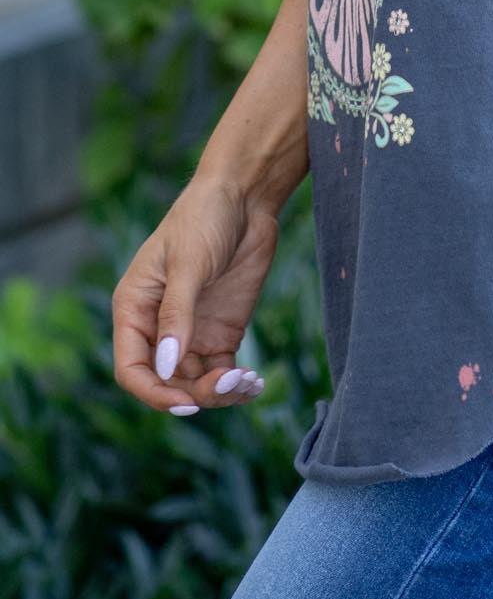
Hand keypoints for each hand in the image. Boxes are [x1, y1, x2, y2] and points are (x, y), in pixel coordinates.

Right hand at [112, 175, 280, 415]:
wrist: (245, 196)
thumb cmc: (203, 218)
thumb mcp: (188, 264)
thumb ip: (176, 315)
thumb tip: (164, 366)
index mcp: (134, 310)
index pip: (131, 368)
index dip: (152, 392)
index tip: (185, 401)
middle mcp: (159, 328)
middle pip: (165, 382)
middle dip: (193, 393)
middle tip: (228, 384)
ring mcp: (191, 332)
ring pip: (196, 383)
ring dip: (219, 393)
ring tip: (248, 383)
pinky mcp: (221, 331)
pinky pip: (222, 372)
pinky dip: (236, 384)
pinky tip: (255, 383)